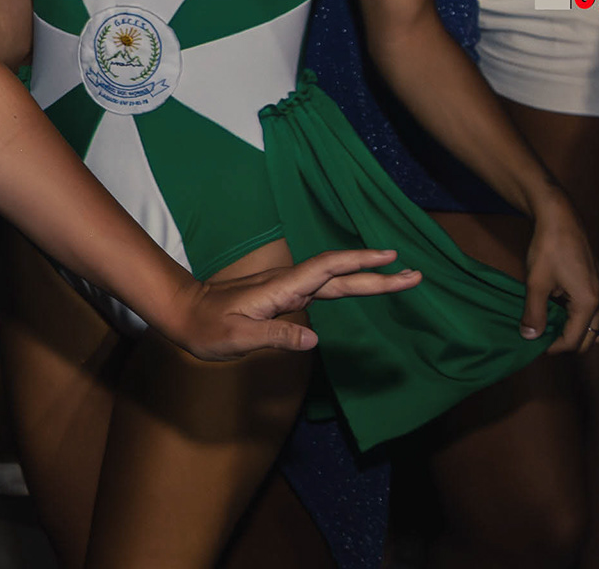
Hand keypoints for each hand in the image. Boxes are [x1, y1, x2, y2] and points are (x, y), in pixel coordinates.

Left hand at [171, 249, 421, 360]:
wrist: (183, 312)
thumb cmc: (206, 326)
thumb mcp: (238, 337)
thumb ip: (275, 336)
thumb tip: (314, 339)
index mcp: (281, 287)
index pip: (328, 269)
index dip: (360, 261)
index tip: (391, 258)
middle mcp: (288, 283)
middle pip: (339, 274)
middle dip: (377, 274)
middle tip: (415, 275)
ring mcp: (287, 289)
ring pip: (334, 280)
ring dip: (366, 279)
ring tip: (399, 279)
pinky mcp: (284, 297)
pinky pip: (323, 288)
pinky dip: (346, 285)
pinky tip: (359, 287)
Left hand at [521, 194, 598, 353]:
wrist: (561, 220)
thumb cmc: (548, 249)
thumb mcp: (536, 283)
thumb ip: (534, 312)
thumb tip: (529, 337)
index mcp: (589, 303)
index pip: (573, 340)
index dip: (552, 347)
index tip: (533, 344)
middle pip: (588, 338)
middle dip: (565, 342)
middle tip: (540, 338)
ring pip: (595, 328)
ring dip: (574, 332)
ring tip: (549, 326)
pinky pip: (597, 315)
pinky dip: (581, 320)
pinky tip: (560, 313)